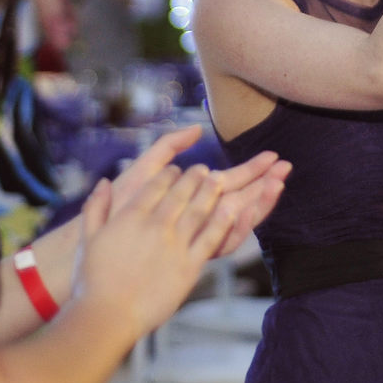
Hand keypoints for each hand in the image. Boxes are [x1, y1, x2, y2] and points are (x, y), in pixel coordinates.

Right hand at [74, 164, 231, 338]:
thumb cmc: (92, 282)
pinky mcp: (190, 266)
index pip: (156, 185)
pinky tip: (231, 208)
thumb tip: (102, 183)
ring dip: (211, 191)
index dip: (169, 173)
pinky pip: (211, 238)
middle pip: (181, 192)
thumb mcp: (88, 240)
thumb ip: (95, 209)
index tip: (176, 169)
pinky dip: (223, 221)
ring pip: (199, 210)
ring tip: (218, 180)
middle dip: (194, 177)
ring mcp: (175, 245)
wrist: (108, 316)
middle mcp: (156, 225)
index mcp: (131, 216)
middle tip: (203, 169)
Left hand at [110, 127, 288, 257]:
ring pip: (237, 222)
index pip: (231, 184)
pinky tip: (246, 207)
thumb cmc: (118, 205)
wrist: (96, 239)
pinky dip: (235, 226)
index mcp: (190, 199)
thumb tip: (197, 129)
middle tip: (285, 169)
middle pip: (242, 202)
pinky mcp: (188, 253)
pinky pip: (219, 242)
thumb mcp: (143, 169)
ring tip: (275, 183)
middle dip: (264, 185)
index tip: (273, 159)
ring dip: (258, 203)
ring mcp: (194, 238)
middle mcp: (197, 220)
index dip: (253, 172)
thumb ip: (168, 148)